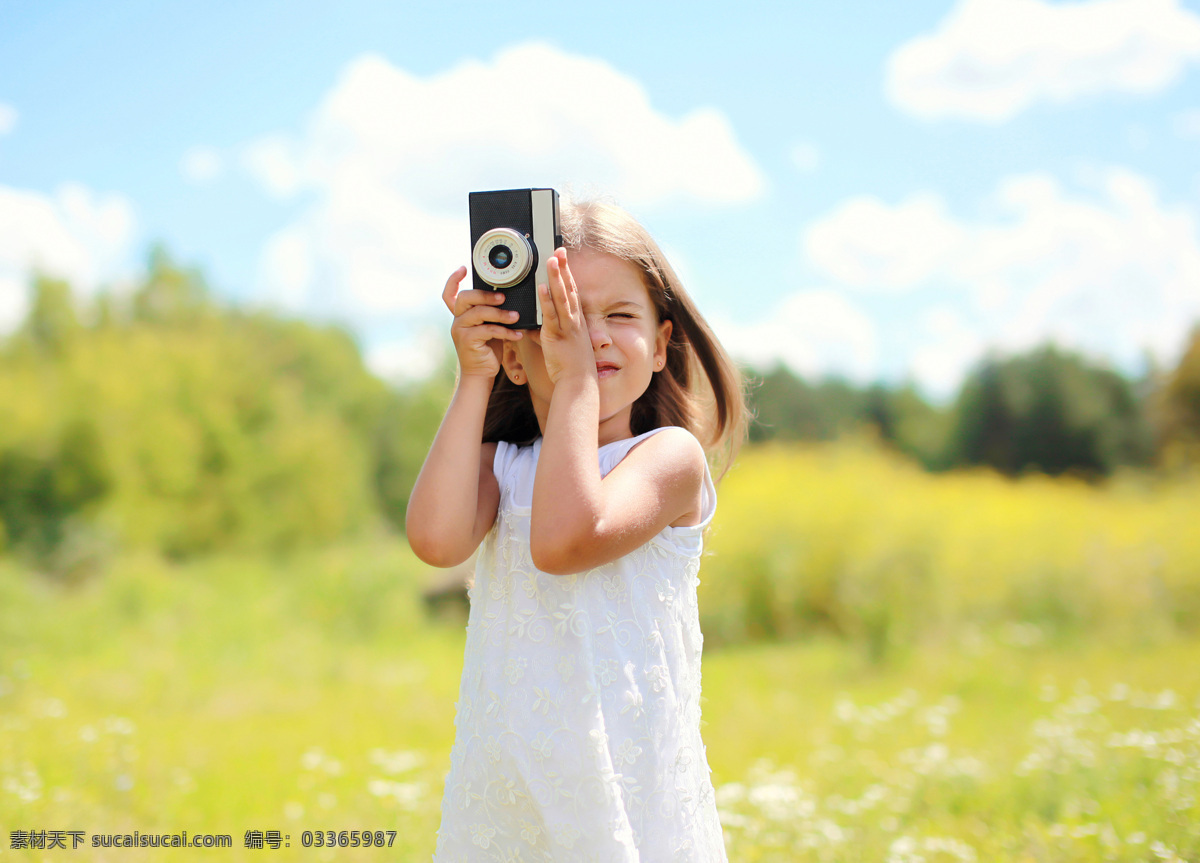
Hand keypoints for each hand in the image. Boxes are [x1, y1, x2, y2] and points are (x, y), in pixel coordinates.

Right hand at [442, 266, 522, 378]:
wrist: (481, 374)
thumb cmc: (488, 349)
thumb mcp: (489, 326)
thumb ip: (491, 312)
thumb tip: (506, 295)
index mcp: (461, 315)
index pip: (450, 294)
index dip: (453, 280)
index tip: (463, 268)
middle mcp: (457, 320)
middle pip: (465, 298)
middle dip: (485, 295)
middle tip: (503, 298)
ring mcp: (460, 330)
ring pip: (478, 313)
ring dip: (500, 314)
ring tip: (516, 317)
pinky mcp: (467, 341)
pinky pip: (487, 330)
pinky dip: (505, 332)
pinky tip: (517, 335)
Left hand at [534, 249, 595, 385]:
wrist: (579, 383)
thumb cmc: (572, 368)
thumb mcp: (562, 347)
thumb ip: (548, 334)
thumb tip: (533, 329)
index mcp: (576, 322)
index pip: (572, 293)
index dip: (567, 274)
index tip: (563, 259)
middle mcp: (574, 321)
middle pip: (569, 289)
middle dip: (564, 268)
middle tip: (559, 250)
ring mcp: (567, 327)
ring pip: (562, 297)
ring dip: (556, 278)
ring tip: (551, 260)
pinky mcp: (557, 336)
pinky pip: (551, 315)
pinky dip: (546, 300)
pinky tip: (542, 287)